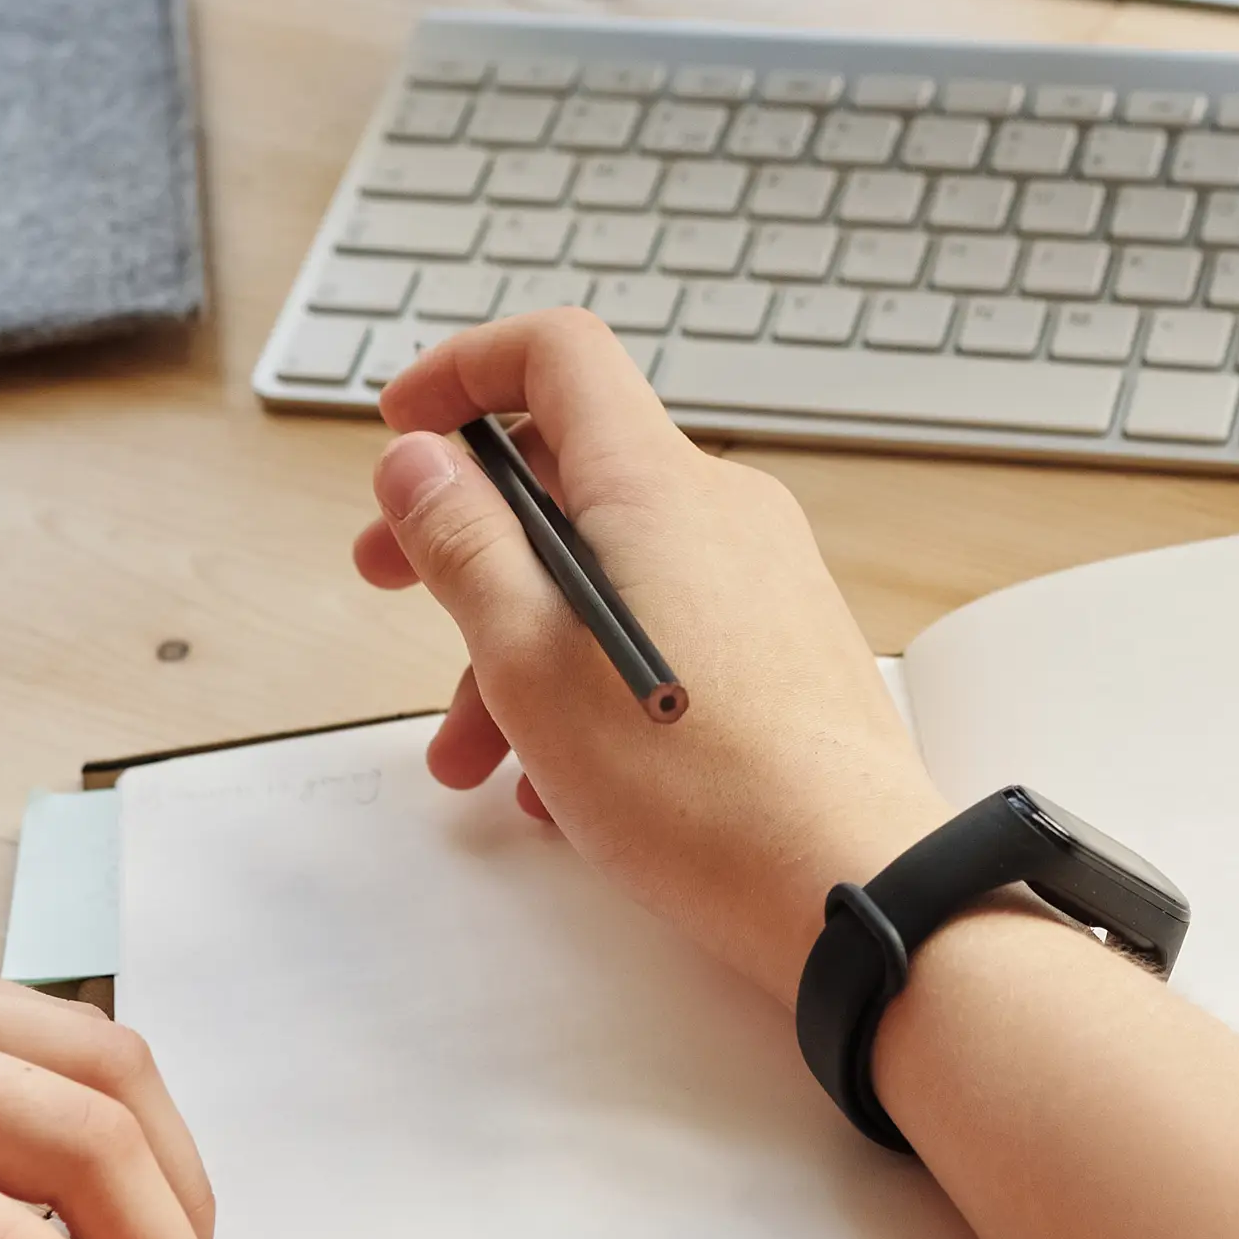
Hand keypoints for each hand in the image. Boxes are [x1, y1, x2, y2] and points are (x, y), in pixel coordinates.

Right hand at [352, 309, 945, 996]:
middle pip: (568, 474)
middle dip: (464, 532)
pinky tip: (559, 778)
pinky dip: (590, 676)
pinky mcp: (782, 644)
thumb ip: (462, 544)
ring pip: (607, 571)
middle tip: (391, 581)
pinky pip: (662, 626)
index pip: (557, 354)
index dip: (466, 370)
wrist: (847, 883)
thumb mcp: (526, 659)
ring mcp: (761, 577)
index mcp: (655, 486)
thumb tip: (418, 460)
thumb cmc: (694, 785)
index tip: (405, 429)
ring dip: (516, 642)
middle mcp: (720, 510)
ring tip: (470, 755)